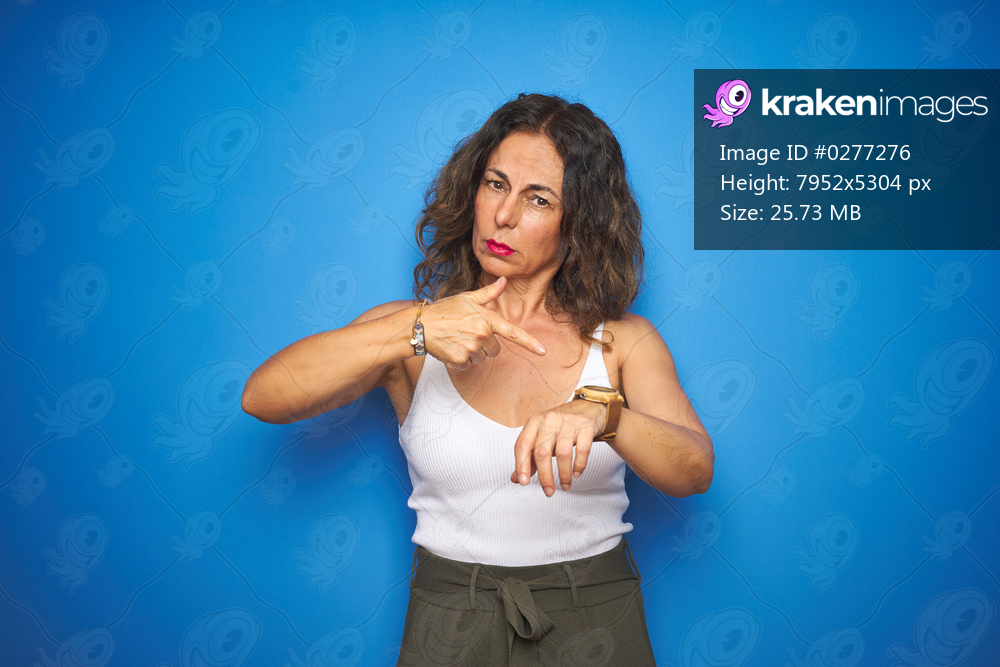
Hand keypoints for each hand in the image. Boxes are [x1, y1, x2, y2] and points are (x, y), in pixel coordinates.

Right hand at [420, 276, 545, 369]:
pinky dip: (460, 361)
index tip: (543, 351)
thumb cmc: (444, 310)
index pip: (513, 332)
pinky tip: (451, 349)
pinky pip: (468, 366)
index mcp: (486, 319)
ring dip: (473, 353)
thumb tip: (504, 280)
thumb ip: (488, 293)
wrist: (420, 325)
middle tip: (468, 335)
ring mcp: (471, 348)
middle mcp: (481, 334)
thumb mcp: (467, 298)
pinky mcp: (460, 360)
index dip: (530, 343)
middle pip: (495, 350)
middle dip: (485, 345)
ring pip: (482, 359)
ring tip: (458, 341)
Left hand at [511, 398, 607, 496]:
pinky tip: (576, 473)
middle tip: (549, 490)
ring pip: (562, 453)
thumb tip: (516, 478)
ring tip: (565, 485)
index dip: (521, 465)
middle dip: (545, 476)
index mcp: (534, 422)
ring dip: (563, 474)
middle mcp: (549, 420)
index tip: (523, 481)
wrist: (587, 408)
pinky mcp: (585, 427)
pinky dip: (579, 466)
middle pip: (542, 452)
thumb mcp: (541, 436)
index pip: (522, 445)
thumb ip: (529, 457)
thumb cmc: (560, 424)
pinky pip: (582, 450)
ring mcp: (568, 423)